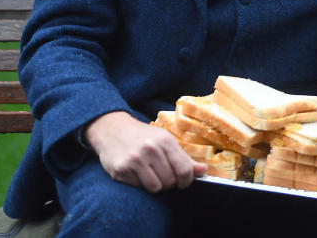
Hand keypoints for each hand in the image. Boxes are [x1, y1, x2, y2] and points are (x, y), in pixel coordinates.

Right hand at [83, 111, 205, 192]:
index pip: (184, 170)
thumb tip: (204, 171)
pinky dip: (140, 184)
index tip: (183, 181)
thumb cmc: (143, 137)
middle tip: (163, 175)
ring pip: (155, 187)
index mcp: (165, 140)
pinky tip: (136, 172)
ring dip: (155, 185)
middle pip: (170, 181)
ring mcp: (134, 160)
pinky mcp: (120, 170)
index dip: (186, 180)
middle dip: (169, 183)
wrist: (112, 129)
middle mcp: (150, 149)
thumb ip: (184, 158)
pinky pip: (138, 187)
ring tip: (150, 174)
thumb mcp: (165, 141)